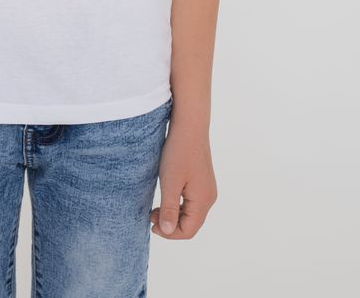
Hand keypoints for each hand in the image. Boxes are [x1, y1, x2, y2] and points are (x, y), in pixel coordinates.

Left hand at [149, 120, 217, 239]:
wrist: (189, 126)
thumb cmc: (178, 152)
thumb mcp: (170, 182)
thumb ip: (169, 208)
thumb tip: (168, 231)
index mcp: (203, 201)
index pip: (188, 230)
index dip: (169, 233)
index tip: (151, 226)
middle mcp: (209, 197)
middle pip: (190, 223)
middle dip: (170, 225)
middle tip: (150, 217)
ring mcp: (206, 189)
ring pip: (190, 213)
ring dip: (173, 214)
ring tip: (154, 209)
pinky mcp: (202, 180)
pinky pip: (190, 201)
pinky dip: (177, 205)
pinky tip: (165, 197)